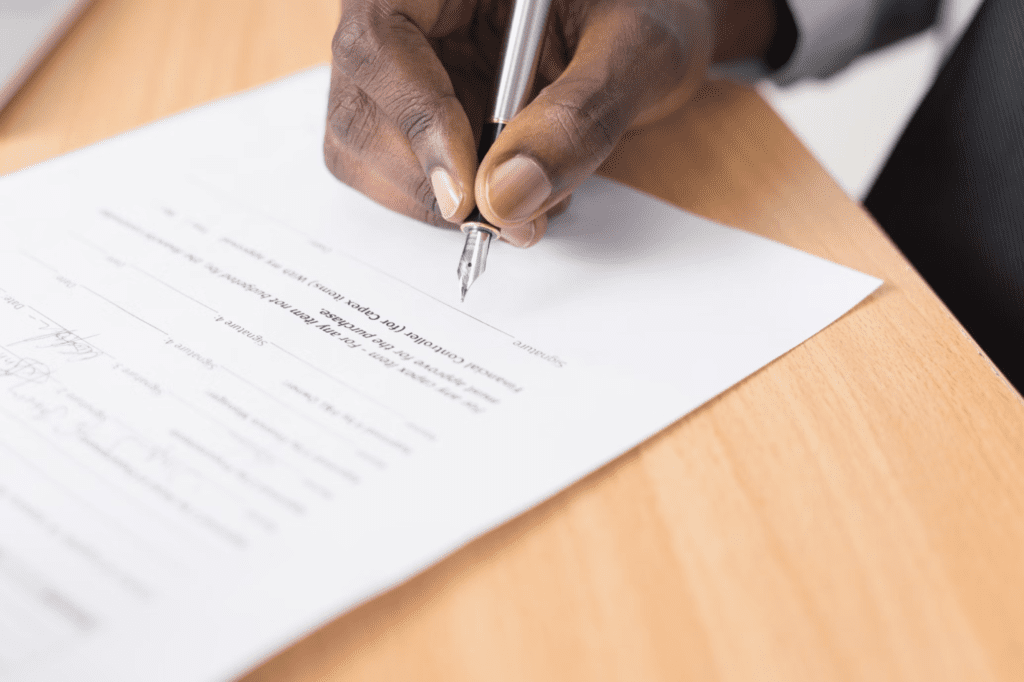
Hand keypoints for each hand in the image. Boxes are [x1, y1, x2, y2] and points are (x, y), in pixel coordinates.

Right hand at [325, 0, 777, 245]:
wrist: (649, 24)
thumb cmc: (649, 10)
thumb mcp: (637, 51)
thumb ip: (579, 119)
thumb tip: (507, 199)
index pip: (380, 38)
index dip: (416, 121)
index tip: (465, 195)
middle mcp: (406, 11)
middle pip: (357, 106)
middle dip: (426, 180)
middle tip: (506, 219)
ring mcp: (400, 64)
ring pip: (362, 148)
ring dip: (433, 200)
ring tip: (523, 200)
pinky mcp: (409, 109)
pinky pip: (393, 169)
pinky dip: (445, 202)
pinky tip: (506, 187)